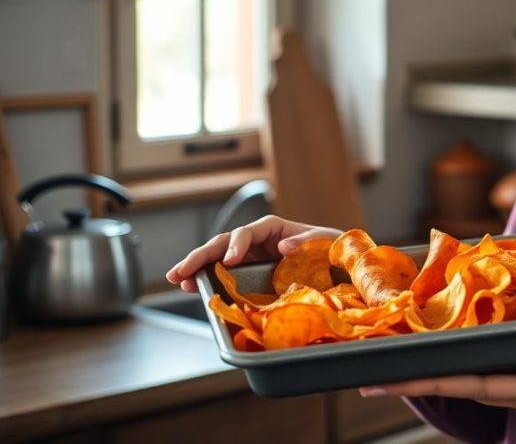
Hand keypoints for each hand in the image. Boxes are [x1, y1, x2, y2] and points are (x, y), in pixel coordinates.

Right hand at [165, 215, 341, 292]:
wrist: (337, 266)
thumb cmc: (331, 250)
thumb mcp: (325, 242)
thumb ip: (307, 241)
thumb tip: (284, 246)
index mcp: (273, 228)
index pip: (249, 231)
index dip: (237, 244)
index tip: (230, 260)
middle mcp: (257, 241)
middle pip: (224, 243)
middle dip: (201, 255)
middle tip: (182, 270)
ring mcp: (250, 257)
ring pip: (217, 257)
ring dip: (196, 266)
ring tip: (178, 279)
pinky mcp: (248, 274)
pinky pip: (223, 274)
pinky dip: (206, 278)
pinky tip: (190, 287)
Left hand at [361, 328, 515, 441]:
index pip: (475, 385)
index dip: (433, 382)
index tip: (392, 380)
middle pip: (457, 386)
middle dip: (414, 380)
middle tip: (366, 373)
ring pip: (466, 380)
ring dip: (429, 374)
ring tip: (390, 363)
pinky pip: (482, 372)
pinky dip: (456, 363)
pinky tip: (440, 351)